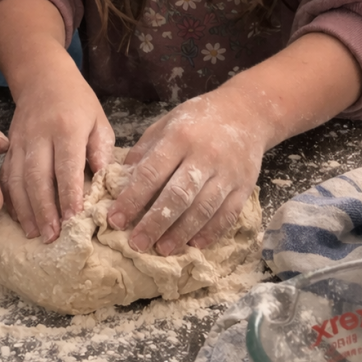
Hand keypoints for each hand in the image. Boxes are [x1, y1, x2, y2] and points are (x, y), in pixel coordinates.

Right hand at [0, 58, 114, 243]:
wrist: (42, 76)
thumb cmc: (77, 101)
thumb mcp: (99, 120)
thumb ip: (102, 151)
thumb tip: (104, 183)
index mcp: (66, 128)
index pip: (67, 166)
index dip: (69, 195)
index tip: (74, 220)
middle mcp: (39, 135)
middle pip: (37, 176)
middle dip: (44, 209)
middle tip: (52, 237)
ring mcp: (20, 141)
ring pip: (17, 179)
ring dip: (25, 210)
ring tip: (34, 234)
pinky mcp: (9, 147)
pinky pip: (5, 175)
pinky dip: (9, 198)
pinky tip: (17, 218)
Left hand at [106, 88, 264, 254]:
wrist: (246, 112)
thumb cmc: (198, 119)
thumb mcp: (166, 124)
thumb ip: (145, 151)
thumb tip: (121, 180)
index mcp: (179, 138)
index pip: (151, 173)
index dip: (132, 199)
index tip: (115, 220)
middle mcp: (204, 156)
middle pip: (177, 196)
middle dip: (154, 222)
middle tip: (136, 244)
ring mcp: (227, 173)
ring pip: (202, 209)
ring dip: (180, 233)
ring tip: (161, 249)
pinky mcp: (244, 187)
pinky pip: (227, 214)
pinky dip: (210, 232)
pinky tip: (193, 244)